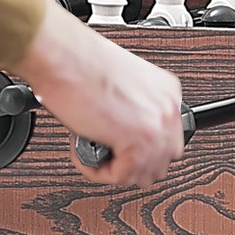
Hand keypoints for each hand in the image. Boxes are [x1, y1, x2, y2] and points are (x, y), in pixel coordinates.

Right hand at [13, 4, 183, 187]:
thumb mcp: (124, 85)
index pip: (167, 139)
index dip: (139, 148)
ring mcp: (157, 126)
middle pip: (162, 160)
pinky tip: (84, 149)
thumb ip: (137, 108)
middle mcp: (168, 109)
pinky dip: (97, 171)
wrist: (66, 58)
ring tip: (93, 147)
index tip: (119, 145)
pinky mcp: (138, 142)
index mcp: (168, 92)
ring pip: (143, 174)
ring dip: (115, 168)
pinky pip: (121, 176)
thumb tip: (128, 132)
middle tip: (107, 151)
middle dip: (131, 162)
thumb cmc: (83, 64)